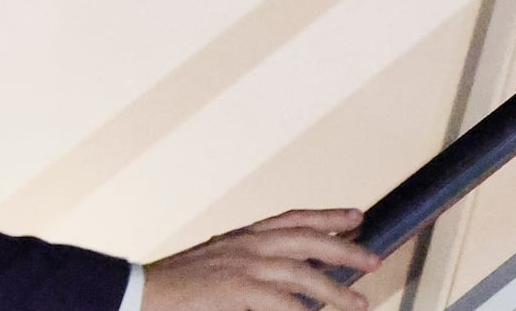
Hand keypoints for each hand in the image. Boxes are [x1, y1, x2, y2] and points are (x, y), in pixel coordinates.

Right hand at [141, 208, 381, 310]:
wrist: (142, 291)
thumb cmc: (178, 284)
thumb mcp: (218, 261)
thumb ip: (250, 262)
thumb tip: (285, 274)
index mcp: (244, 235)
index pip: (295, 217)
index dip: (328, 214)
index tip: (357, 214)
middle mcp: (248, 244)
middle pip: (309, 239)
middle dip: (345, 247)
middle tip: (373, 258)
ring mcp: (244, 265)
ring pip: (304, 273)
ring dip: (336, 290)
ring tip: (359, 303)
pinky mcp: (238, 290)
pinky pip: (283, 303)